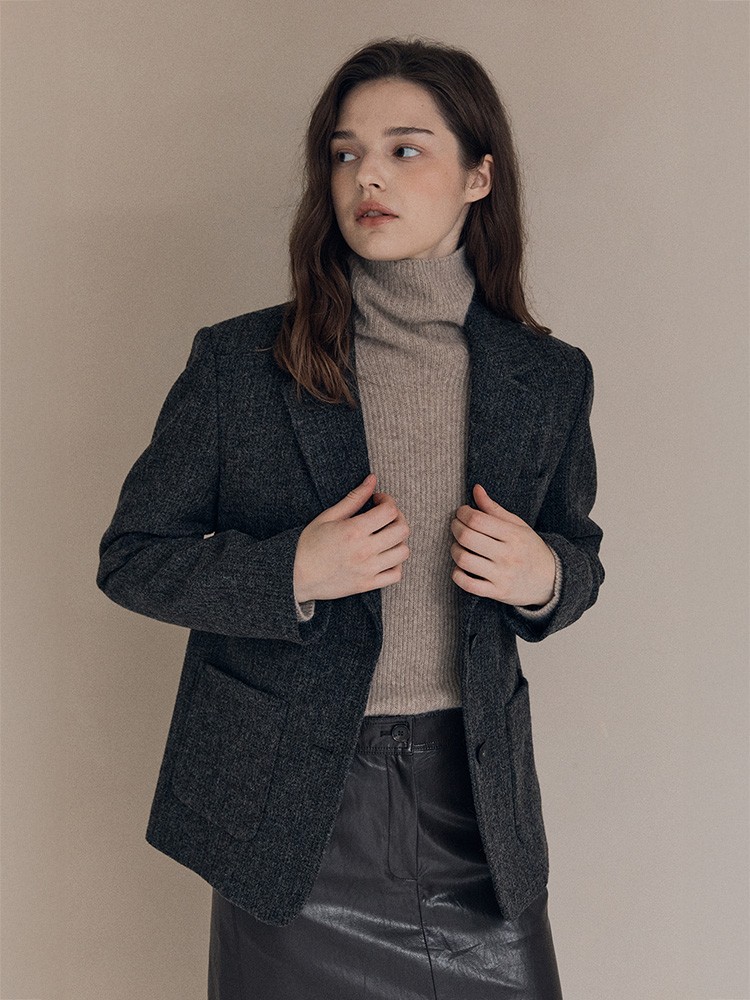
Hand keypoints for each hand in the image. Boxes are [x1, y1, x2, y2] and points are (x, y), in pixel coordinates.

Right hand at [293, 474, 410, 602]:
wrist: (295, 576)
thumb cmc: (309, 544)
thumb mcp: (328, 516)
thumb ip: (353, 498)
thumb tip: (372, 480)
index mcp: (354, 531)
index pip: (389, 511)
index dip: (387, 500)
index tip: (377, 500)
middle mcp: (364, 551)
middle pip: (402, 530)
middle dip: (397, 517)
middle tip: (385, 516)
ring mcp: (368, 570)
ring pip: (403, 552)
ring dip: (398, 540)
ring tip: (385, 536)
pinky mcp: (367, 585)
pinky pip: (396, 575)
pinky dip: (396, 564)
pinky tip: (385, 556)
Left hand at [449, 483, 555, 606]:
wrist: (551, 581)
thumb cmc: (530, 548)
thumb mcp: (517, 525)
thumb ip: (494, 509)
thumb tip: (476, 489)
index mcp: (513, 534)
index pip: (477, 519)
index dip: (463, 513)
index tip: (462, 513)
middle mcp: (507, 554)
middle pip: (467, 537)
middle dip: (455, 528)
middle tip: (456, 526)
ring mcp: (502, 575)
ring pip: (464, 560)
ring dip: (455, 550)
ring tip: (459, 546)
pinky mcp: (497, 592)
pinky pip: (468, 584)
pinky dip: (457, 575)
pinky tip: (461, 568)